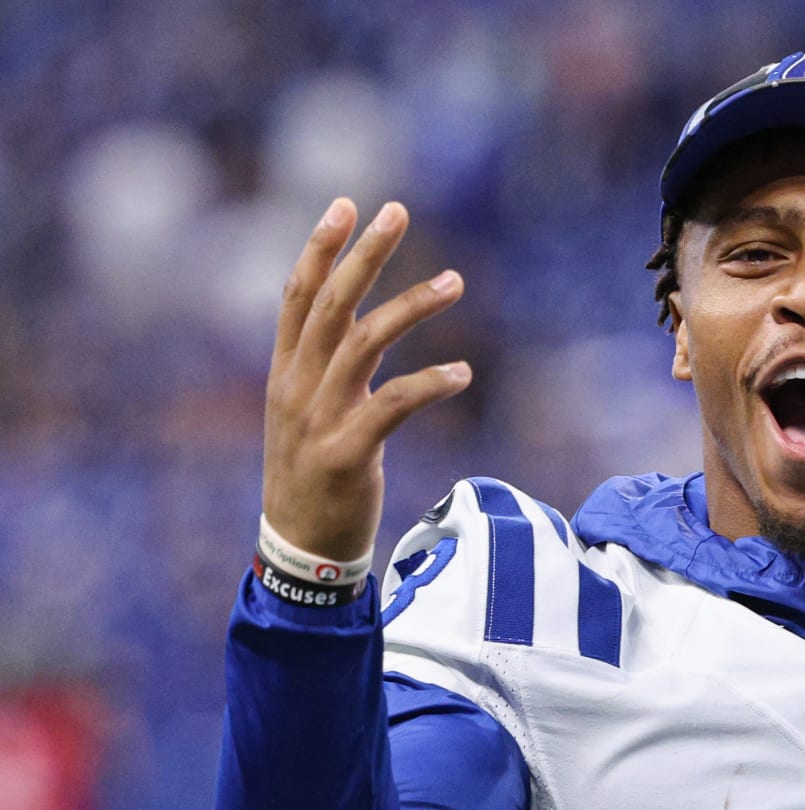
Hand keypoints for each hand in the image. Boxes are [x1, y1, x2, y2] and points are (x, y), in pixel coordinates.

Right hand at [262, 198, 469, 561]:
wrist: (300, 550)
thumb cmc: (313, 479)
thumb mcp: (304, 415)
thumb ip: (322, 370)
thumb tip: (349, 327)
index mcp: (284, 373)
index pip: (297, 297)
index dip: (319, 248)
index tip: (346, 205)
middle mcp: (296, 387)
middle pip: (330, 304)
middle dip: (364, 254)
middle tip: (396, 211)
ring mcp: (318, 419)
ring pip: (364, 343)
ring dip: (411, 306)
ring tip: (454, 281)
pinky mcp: (346, 453)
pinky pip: (393, 405)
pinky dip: (430, 383)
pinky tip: (463, 372)